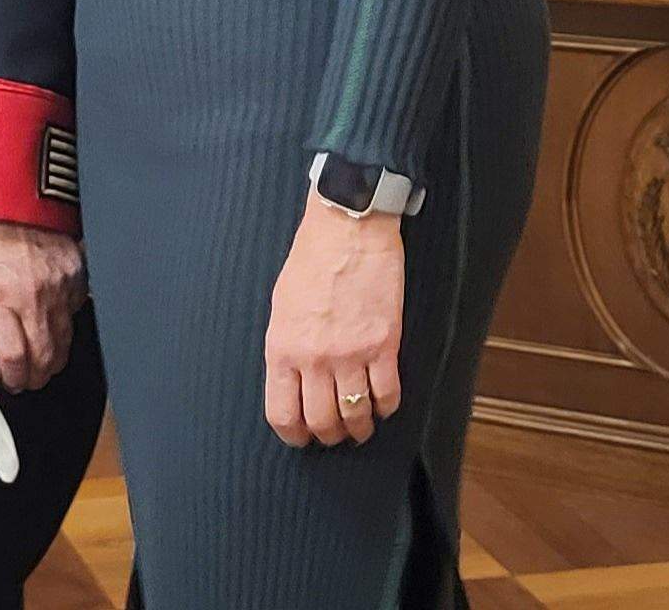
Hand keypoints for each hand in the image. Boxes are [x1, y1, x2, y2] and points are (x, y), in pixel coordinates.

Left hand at [0, 216, 84, 389]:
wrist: (15, 191)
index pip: (12, 357)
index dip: (13, 377)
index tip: (9, 380)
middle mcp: (32, 298)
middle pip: (44, 359)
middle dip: (36, 377)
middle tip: (27, 378)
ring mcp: (59, 288)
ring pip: (64, 341)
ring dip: (53, 358)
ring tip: (42, 360)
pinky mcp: (76, 276)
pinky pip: (76, 311)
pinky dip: (66, 322)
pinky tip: (54, 320)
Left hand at [263, 203, 404, 447]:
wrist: (347, 230)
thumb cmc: (310, 261)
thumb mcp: (281, 308)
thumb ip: (286, 348)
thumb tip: (293, 381)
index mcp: (282, 349)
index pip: (283, 414)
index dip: (294, 436)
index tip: (302, 439)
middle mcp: (314, 358)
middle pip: (322, 422)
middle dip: (329, 436)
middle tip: (336, 435)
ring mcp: (351, 354)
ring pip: (356, 415)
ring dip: (360, 428)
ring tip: (362, 427)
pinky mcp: (384, 344)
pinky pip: (388, 393)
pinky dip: (387, 407)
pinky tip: (384, 405)